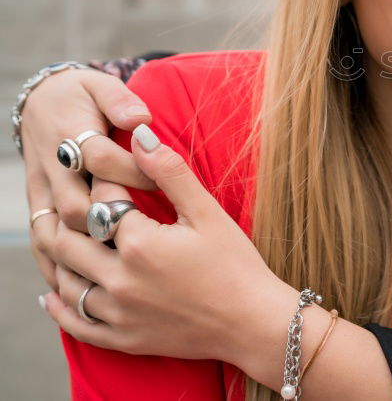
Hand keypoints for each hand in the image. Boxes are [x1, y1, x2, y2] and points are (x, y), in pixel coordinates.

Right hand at [23, 68, 154, 291]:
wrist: (41, 102)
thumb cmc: (82, 95)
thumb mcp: (101, 86)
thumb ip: (121, 100)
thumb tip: (141, 118)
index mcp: (69, 134)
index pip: (100, 158)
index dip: (135, 171)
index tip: (165, 182)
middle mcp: (51, 170)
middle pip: (77, 205)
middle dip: (113, 221)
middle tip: (151, 238)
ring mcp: (41, 194)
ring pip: (55, 234)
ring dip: (86, 255)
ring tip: (126, 275)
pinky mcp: (38, 210)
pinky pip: (42, 246)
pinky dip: (58, 269)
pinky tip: (85, 289)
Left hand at [41, 125, 293, 365]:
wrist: (254, 323)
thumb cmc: (236, 265)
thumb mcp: (208, 213)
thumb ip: (170, 172)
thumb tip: (141, 135)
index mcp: (139, 243)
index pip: (99, 201)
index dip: (100, 180)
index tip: (106, 170)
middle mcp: (119, 279)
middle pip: (69, 241)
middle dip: (71, 217)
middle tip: (82, 202)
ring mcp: (118, 313)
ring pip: (66, 281)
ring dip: (62, 259)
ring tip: (68, 239)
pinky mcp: (123, 338)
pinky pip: (76, 324)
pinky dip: (60, 308)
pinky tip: (54, 295)